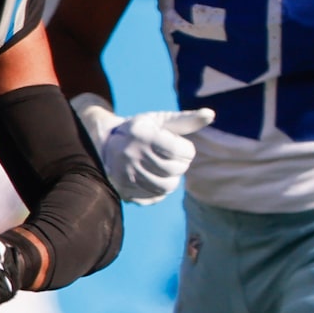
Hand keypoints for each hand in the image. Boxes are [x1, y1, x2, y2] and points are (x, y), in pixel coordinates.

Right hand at [78, 100, 212, 203]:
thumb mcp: (159, 121)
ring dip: (173, 179)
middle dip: (181, 165)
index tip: (181, 146)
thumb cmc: (140, 130)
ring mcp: (126, 175)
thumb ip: (185, 120)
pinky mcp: (123, 190)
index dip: (187, 150)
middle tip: (174, 159)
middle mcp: (131, 155)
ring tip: (166, 169)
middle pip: (175, 171)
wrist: (103, 144)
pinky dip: (160, 190)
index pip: (181, 151)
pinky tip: (153, 177)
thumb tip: (211, 114)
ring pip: (166, 187)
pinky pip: (154, 197)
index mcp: (142, 134)